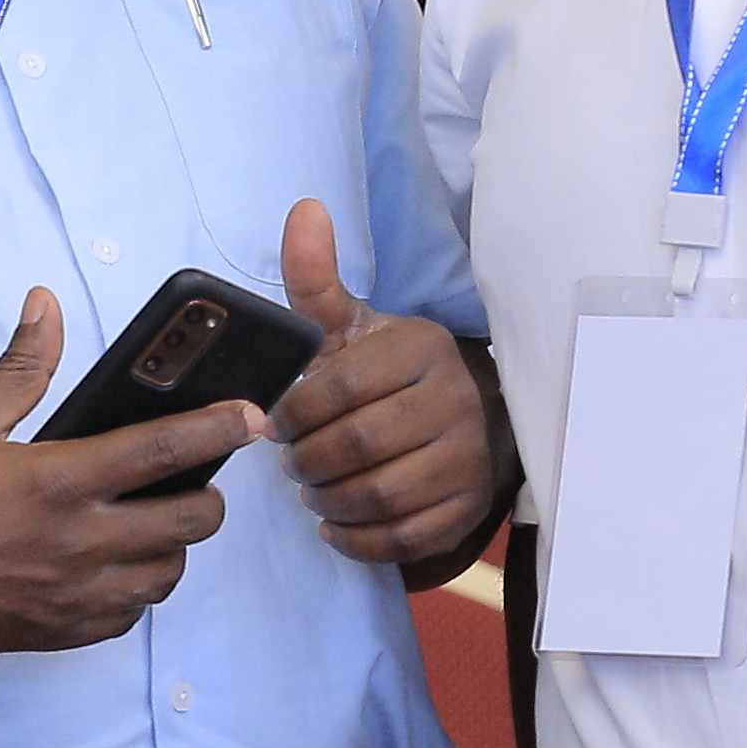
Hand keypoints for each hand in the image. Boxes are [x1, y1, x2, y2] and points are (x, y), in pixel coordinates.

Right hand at [0, 292, 253, 660]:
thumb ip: (20, 366)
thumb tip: (46, 307)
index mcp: (55, 480)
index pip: (164, 450)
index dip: (218, 428)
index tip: (252, 414)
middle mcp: (75, 543)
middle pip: (190, 521)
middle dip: (206, 493)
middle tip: (190, 475)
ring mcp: (71, 595)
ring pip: (167, 574)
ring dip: (173, 544)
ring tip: (149, 518)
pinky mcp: (58, 632)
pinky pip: (130, 616)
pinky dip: (137, 589)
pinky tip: (114, 563)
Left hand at [267, 201, 503, 577]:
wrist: (457, 417)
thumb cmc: (383, 369)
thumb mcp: (349, 323)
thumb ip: (315, 277)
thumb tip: (304, 209)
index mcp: (421, 348)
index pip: (341, 388)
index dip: (295, 413)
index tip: (277, 422)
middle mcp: (455, 401)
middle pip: (356, 447)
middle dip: (308, 461)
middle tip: (292, 461)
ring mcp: (468, 458)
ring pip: (380, 496)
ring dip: (328, 501)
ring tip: (313, 489)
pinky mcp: (469, 507)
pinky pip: (405, 537)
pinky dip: (359, 538)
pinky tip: (336, 523)